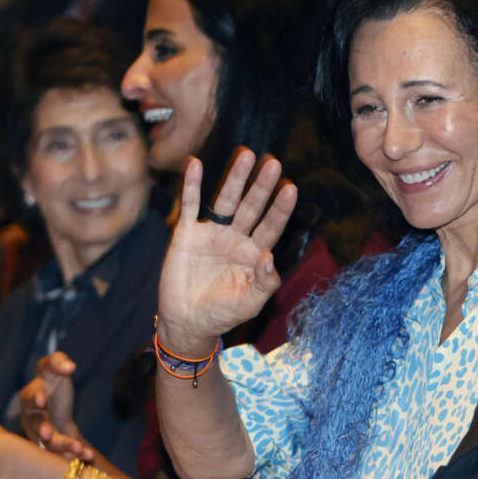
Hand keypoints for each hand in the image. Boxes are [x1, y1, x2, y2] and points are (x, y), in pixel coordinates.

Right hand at [19, 352, 92, 460]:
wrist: (55, 404)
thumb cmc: (52, 381)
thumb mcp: (54, 367)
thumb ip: (58, 361)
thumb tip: (70, 366)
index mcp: (31, 396)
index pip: (30, 396)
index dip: (35, 398)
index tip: (42, 400)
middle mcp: (32, 417)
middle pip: (36, 424)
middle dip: (42, 429)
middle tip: (47, 434)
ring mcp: (40, 434)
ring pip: (49, 442)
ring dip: (62, 446)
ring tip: (77, 448)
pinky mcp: (51, 447)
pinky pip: (62, 453)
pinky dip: (75, 455)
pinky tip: (87, 455)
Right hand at [156, 150, 296, 355]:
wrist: (187, 323)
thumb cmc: (223, 314)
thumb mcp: (251, 303)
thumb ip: (265, 282)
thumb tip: (269, 255)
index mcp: (254, 253)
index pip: (271, 226)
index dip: (280, 209)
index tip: (290, 188)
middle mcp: (236, 238)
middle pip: (252, 207)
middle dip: (262, 186)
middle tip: (273, 163)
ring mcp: (212, 233)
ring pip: (226, 200)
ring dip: (235, 178)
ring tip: (246, 155)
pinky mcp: (187, 234)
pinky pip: (190, 205)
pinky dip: (192, 185)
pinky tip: (196, 163)